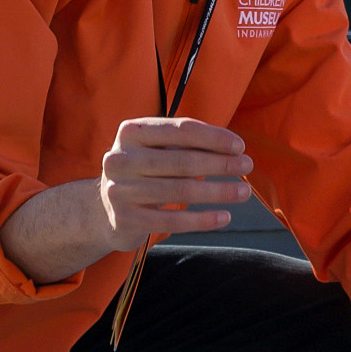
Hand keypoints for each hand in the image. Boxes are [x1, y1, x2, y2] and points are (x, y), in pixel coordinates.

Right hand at [95, 114, 252, 247]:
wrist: (103, 209)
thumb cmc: (144, 171)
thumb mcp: (156, 149)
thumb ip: (186, 144)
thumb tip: (234, 150)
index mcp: (131, 132)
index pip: (180, 130)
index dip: (213, 138)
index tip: (240, 146)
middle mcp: (120, 158)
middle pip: (182, 161)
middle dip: (221, 164)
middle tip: (248, 166)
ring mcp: (120, 190)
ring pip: (180, 192)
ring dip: (218, 192)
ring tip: (243, 192)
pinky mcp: (125, 219)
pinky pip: (172, 221)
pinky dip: (203, 220)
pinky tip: (224, 217)